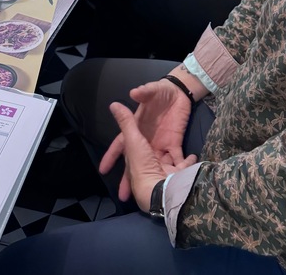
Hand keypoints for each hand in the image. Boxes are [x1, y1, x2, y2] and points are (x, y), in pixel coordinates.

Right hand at [99, 78, 191, 200]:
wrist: (182, 92)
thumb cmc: (162, 92)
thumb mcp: (152, 91)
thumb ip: (144, 93)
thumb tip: (132, 92)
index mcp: (137, 129)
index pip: (120, 143)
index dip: (111, 155)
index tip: (103, 169)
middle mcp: (147, 140)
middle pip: (134, 162)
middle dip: (128, 178)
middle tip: (123, 195)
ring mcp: (161, 144)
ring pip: (153, 165)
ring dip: (150, 178)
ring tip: (146, 194)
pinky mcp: (174, 144)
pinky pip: (175, 160)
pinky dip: (176, 169)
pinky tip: (176, 180)